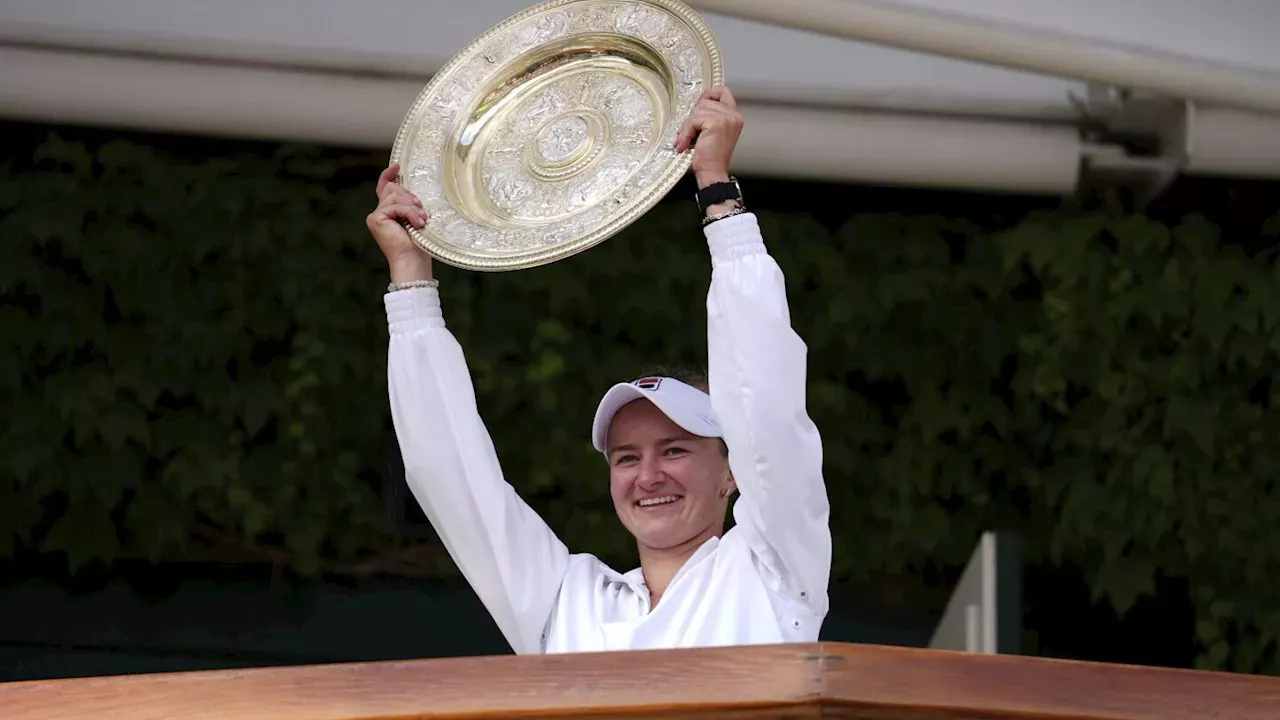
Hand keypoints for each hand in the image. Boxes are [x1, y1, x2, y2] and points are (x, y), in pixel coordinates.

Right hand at [367, 163, 432, 282]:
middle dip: (409, 197)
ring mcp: (376, 215)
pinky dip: (409, 213)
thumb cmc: (417, 243)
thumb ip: (409, 204)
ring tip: (421, 220)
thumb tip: (412, 195)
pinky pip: (396, 206)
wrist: (411, 260)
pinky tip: (417, 223)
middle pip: (393, 189)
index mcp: (387, 212)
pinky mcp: (376, 218)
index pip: (385, 188)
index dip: (389, 175)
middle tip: (421, 211)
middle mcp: (379, 212)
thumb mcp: (415, 218)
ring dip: (412, 207)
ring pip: (395, 196)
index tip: (398, 167)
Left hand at [674, 86, 743, 188]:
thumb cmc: (710, 158)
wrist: (712, 173)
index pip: (722, 92)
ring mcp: (726, 118)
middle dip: (693, 117)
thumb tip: (695, 107)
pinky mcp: (716, 123)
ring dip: (688, 127)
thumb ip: (708, 117)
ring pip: (697, 110)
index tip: (697, 109)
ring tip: (688, 141)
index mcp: (734, 116)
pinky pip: (693, 120)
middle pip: (705, 101)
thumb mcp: (711, 132)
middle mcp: (733, 115)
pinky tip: (686, 144)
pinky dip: (686, 132)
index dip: (708, 95)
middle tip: (690, 134)